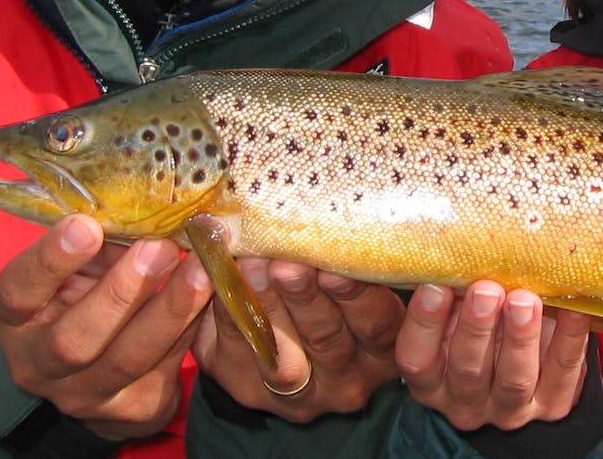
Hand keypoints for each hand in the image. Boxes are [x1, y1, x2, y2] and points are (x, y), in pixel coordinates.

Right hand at [0, 214, 212, 441]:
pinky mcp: (134, 408)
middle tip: (160, 248)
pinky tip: (214, 293)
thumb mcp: (74, 267)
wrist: (87, 372)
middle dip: (121, 292)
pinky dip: (192, 326)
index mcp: (14, 318)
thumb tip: (142, 210)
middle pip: (75, 340)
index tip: (86, 225)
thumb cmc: (80, 295)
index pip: (18, 292)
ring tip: (201, 268)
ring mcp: (86, 395)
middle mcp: (39, 365)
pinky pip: (168, 366)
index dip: (51, 261)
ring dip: (170, 310)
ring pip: (129, 359)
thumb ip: (97, 244)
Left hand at [193, 259, 402, 422]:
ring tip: (251, 265)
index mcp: (382, 348)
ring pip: (282, 356)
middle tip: (287, 264)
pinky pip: (237, 351)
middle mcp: (348, 377)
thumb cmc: (328, 289)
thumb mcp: (355, 277)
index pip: (380, 325)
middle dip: (305, 297)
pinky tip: (220, 277)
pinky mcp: (250, 389)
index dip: (362, 297)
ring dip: (265, 306)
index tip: (337, 269)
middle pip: (329, 338)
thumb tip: (338, 208)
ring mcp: (299, 393)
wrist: (278, 336)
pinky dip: (226, 311)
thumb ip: (352, 256)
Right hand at [396, 281, 592, 430]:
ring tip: (525, 300)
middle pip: (466, 369)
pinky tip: (574, 308)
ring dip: (520, 337)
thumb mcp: (457, 309)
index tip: (435, 285)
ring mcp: (509, 408)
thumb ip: (450, 288)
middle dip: (477, 328)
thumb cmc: (481, 319)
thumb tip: (445, 243)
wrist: (533, 356)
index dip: (424, 324)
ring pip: (514, 379)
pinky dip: (570, 337)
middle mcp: (465, 399)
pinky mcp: (553, 404)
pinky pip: (563, 372)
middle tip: (486, 289)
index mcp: (430, 377)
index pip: (417, 358)